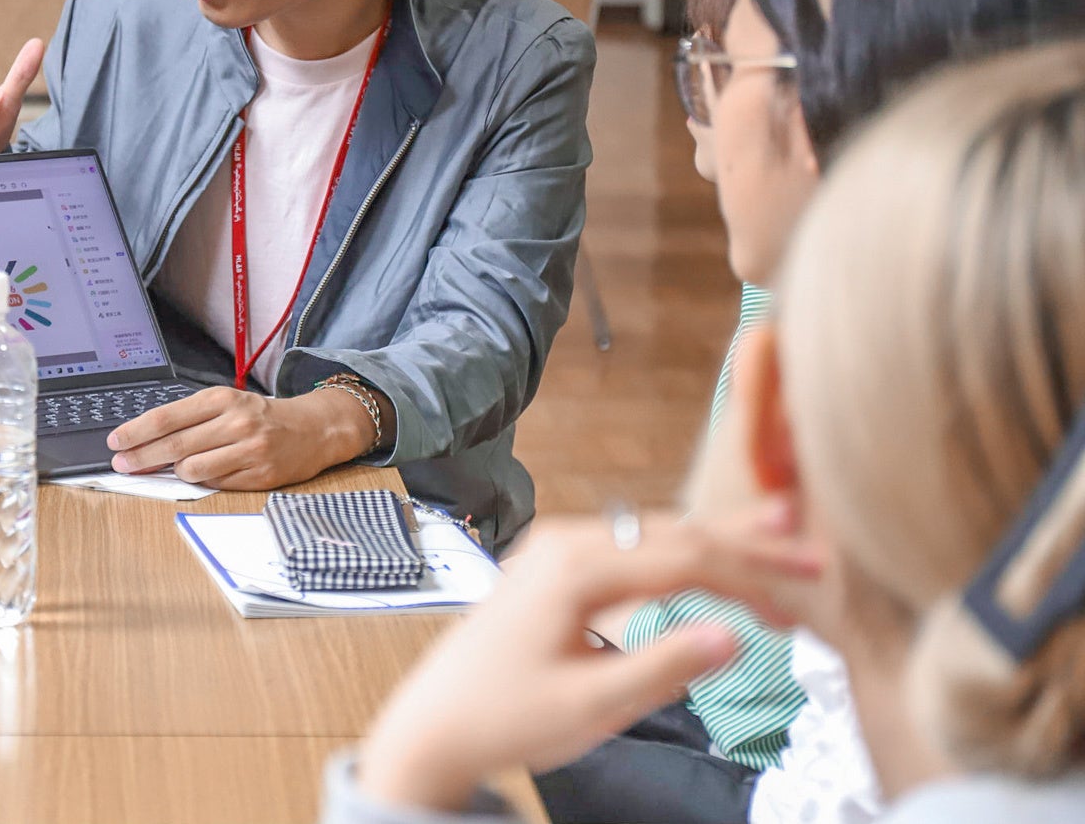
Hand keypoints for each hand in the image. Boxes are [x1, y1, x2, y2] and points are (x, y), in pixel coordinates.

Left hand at [105, 385, 373, 487]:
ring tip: (172, 469)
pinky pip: (216, 484)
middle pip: (174, 445)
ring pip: (193, 469)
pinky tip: (201, 475)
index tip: (116, 442)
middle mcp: (236, 423)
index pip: (167, 417)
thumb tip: (146, 440)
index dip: (136, 432)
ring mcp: (249, 451)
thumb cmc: (260, 416)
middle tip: (122, 465)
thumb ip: (191, 419)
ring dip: (175, 472)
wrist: (312, 429)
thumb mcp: (227, 404)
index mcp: (223, 399)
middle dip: (141, 457)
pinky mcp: (260, 476)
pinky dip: (202, 482)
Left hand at [354, 503, 821, 811]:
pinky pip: (629, 546)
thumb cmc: (505, 719)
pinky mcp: (554, 566)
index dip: (749, 580)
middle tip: (815, 552)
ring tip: (781, 526)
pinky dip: (678, 550)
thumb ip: (664, 667)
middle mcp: (564, 543)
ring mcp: (556, 549)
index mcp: (574, 569)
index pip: (684, 560)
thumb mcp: (593, 707)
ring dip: (717, 540)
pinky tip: (710, 550)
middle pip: (674, 534)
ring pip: (654, 534)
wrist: (435, 723)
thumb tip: (734, 635)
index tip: (800, 607)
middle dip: (747, 545)